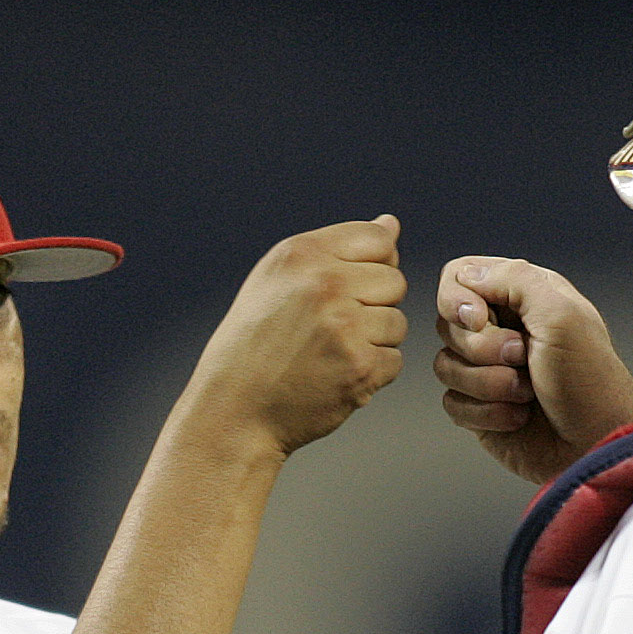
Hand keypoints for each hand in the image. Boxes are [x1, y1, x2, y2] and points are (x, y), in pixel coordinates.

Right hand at [184, 216, 406, 458]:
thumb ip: (336, 249)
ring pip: (398, 322)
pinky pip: (395, 360)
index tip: (344, 290)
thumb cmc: (255, 343)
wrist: (234, 409)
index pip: (378, 239)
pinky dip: (372, 373)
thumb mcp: (279, 279)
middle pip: (394, 281)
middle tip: (331, 329)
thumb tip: (391, 224)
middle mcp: (325, 284)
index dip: (372, 265)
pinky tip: (336, 376)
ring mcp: (344, 327)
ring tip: (330, 353)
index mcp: (303, 254)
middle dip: (373, 305)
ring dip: (374, 342)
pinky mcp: (360, 367)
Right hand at [434, 257, 632, 485]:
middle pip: (447, 323)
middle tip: (522, 359)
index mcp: (523, 296)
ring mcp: (489, 370)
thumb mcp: (562, 315)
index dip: (457, 299)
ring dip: (486, 383)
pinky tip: (518, 418)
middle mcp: (503, 329)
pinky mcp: (481, 408)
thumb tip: (467, 274)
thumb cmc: (590, 381)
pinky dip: (485, 413)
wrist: (595, 446)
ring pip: (444, 365)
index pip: (459, 276)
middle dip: (481, 347)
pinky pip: (452, 403)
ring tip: (526, 393)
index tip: (479, 319)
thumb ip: (515, 280)